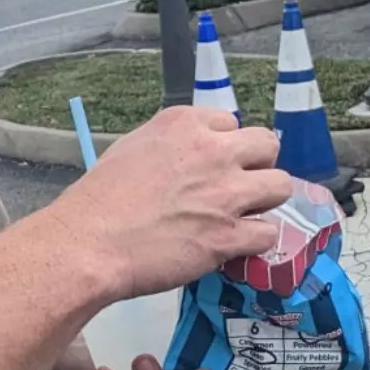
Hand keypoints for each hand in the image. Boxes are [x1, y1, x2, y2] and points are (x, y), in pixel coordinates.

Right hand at [58, 107, 292, 301]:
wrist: (89, 242)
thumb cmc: (99, 197)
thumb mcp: (133, 147)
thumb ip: (173, 144)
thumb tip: (191, 155)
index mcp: (186, 124)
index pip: (231, 123)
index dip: (223, 147)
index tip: (209, 167)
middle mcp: (213, 151)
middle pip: (267, 147)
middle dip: (256, 167)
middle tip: (235, 189)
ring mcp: (226, 193)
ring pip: (281, 186)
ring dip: (263, 202)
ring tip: (241, 216)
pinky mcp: (229, 235)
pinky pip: (268, 233)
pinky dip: (252, 241)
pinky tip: (232, 246)